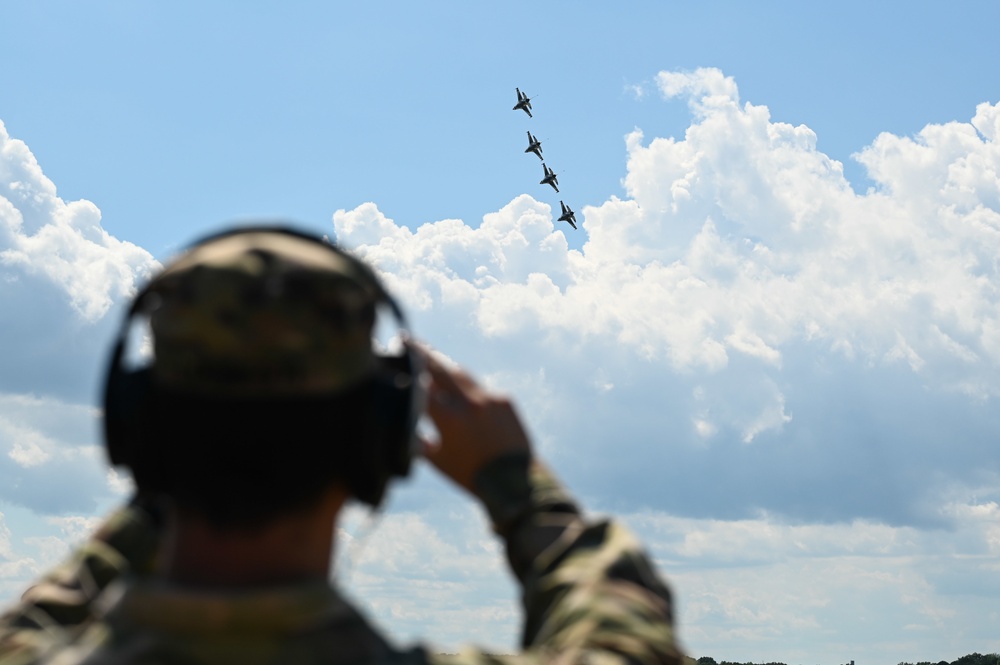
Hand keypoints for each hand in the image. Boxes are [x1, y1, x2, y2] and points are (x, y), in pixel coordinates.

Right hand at [412, 344, 531, 493]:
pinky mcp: (505, 400)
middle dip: (424, 354)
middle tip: (411, 342)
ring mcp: (489, 399)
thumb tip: (404, 419)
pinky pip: (481, 390)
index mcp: (448, 417)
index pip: (421, 383)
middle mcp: (469, 402)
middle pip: (441, 368)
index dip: (406, 368)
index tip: (396, 355)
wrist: (514, 481)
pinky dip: (469, 390)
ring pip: (463, 375)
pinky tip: (463, 393)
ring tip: (434, 359)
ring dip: (446, 366)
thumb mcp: (436, 459)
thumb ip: (416, 438)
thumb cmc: (469, 474)